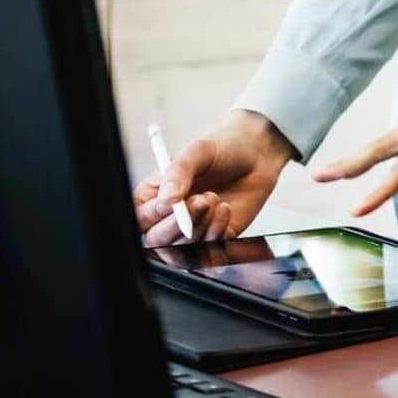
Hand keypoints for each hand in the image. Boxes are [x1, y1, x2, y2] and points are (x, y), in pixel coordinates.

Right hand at [133, 109, 293, 246]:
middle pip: (157, 239)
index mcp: (155, 194)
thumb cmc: (223, 148)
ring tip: (216, 198)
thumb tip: (167, 199)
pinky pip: (208, 248)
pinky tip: (226, 209)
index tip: (170, 204)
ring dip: (201, 225)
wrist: (258, 154)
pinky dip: (217, 232)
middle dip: (178, 224)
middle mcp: (170, 215)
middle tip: (201, 201)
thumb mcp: (198, 151)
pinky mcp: (215, 237)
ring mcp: (192, 228)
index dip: (151, 215)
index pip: (140, 217)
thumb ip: (179, 172)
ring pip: (183, 247)